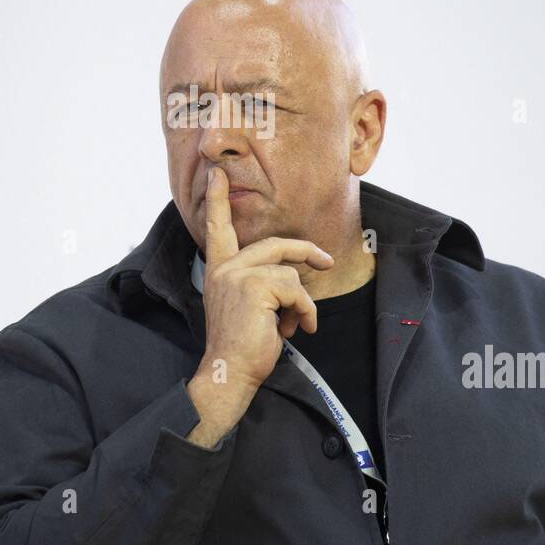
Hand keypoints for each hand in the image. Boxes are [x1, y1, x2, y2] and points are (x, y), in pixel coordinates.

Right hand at [199, 166, 333, 392]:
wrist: (230, 371)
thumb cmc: (242, 344)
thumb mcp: (246, 305)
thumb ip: (259, 282)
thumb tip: (295, 275)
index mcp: (219, 269)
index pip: (217, 228)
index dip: (219, 200)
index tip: (217, 174)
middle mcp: (225, 267)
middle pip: (275, 245)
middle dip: (306, 252)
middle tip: (326, 262)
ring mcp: (239, 274)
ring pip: (290, 274)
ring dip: (300, 303)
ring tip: (292, 325)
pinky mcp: (255, 286)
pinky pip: (296, 291)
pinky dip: (304, 312)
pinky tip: (295, 329)